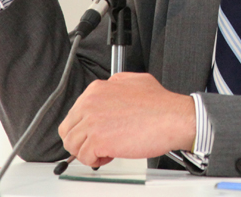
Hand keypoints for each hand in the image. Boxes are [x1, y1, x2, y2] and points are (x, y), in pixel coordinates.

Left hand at [58, 73, 195, 166]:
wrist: (173, 118)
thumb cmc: (160, 105)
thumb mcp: (133, 80)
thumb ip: (114, 85)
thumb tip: (109, 91)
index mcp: (96, 90)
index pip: (74, 113)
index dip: (84, 127)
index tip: (94, 132)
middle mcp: (90, 103)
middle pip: (68, 130)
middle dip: (81, 140)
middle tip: (96, 144)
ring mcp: (92, 122)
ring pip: (72, 146)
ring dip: (87, 152)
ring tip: (104, 150)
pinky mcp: (98, 140)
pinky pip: (84, 157)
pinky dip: (95, 160)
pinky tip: (110, 155)